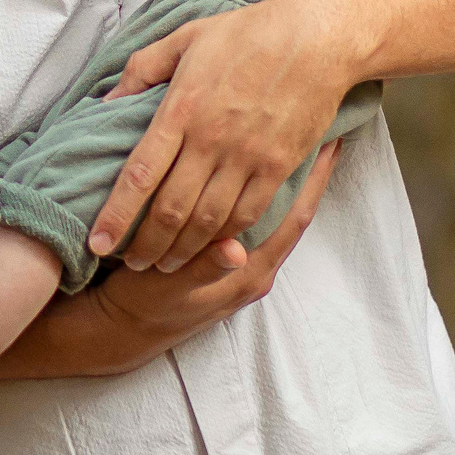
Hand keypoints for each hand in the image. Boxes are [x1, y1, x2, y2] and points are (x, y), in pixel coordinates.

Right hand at [0, 142, 337, 379]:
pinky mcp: (226, 256)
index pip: (294, 217)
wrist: (121, 329)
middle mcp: (255, 267)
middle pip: (293, 210)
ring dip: (289, 176)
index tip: (333, 142)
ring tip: (302, 135)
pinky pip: (253, 214)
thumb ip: (204, 269)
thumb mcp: (170, 290)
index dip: (315, 180)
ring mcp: (242, 263)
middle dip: (310, 173)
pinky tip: (260, 162)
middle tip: (325, 125)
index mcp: (249, 272)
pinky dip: (261, 186)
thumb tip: (233, 250)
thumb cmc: (145, 306)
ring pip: (275, 209)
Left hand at [89, 0, 365, 272]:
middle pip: (170, 210)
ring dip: (182, 250)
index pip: (139, 175)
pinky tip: (209, 246)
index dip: (116, 215)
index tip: (99, 243)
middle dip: (146, 245)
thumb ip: (141, 71)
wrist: (317, 36)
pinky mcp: (279, 165)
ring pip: (208, 221)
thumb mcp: (183, 38)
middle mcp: (211, 140)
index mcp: (181, 109)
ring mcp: (248, 156)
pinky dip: (224, 237)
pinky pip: (248, 214)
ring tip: (164, 263)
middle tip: (130, 262)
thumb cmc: (246, 33)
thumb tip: (107, 101)